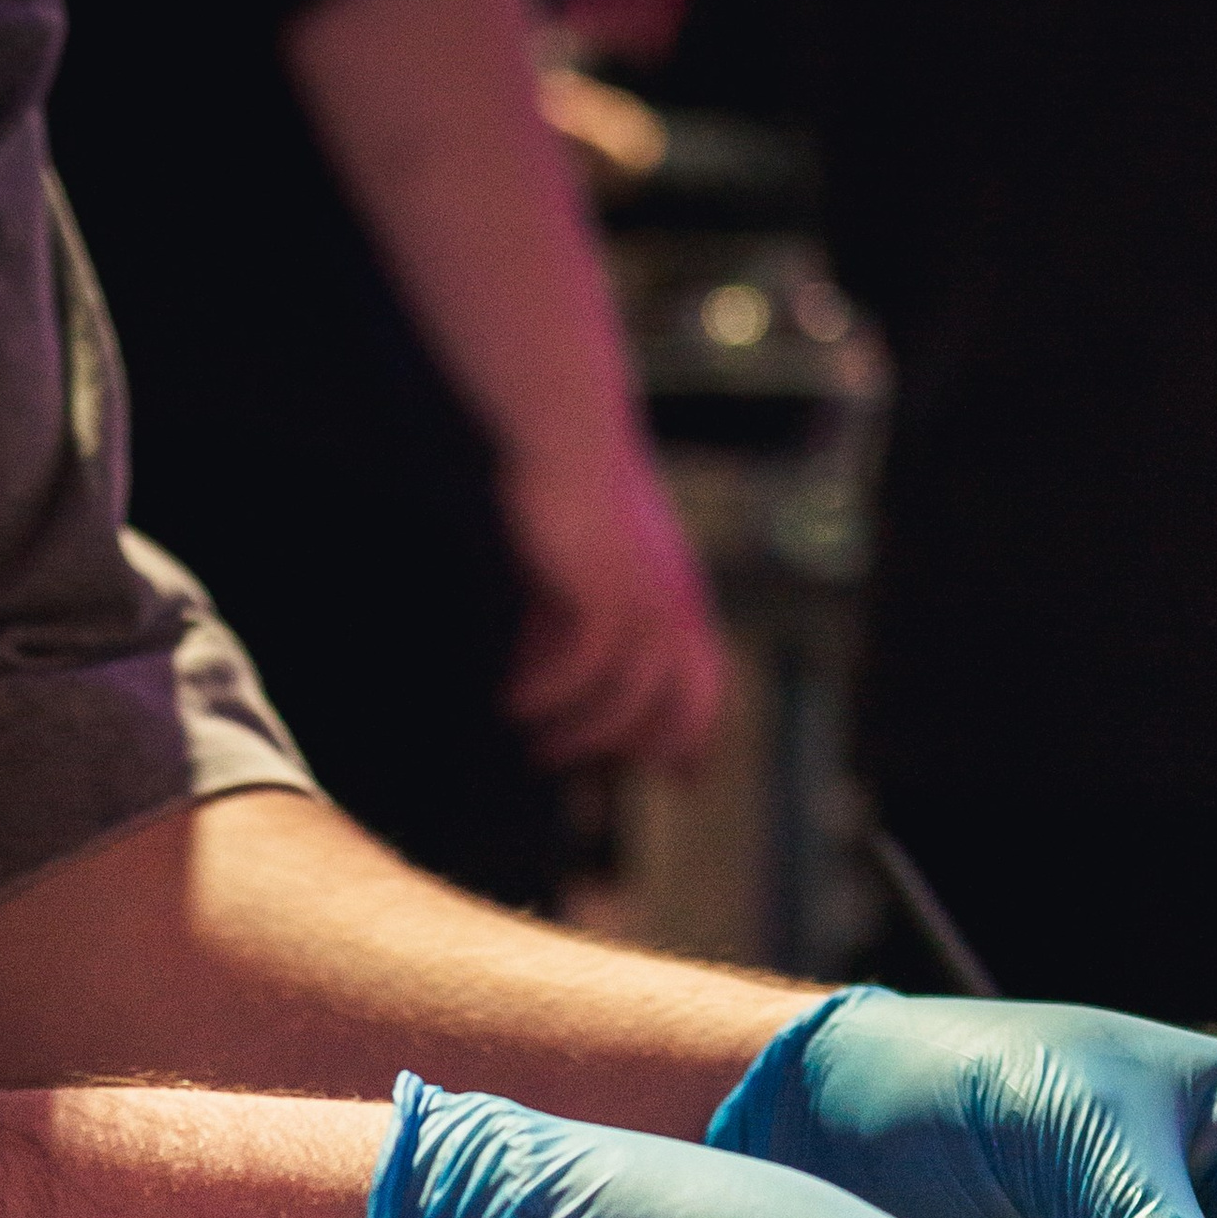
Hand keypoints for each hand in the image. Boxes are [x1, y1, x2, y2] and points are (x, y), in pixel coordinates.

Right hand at [498, 444, 726, 772]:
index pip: (704, 687)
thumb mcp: (585, 573)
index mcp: (681, 601)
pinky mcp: (604, 594)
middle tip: (559, 761)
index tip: (675, 779)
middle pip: (670, 709)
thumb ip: (579, 622)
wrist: (565, 438)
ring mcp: (643, 602)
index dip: (693, 737)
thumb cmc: (571, 497)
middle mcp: (674, 608)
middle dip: (622, 747)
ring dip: (572, 729)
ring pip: (620, 698)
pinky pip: (578, 669)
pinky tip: (511, 700)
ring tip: (528, 736)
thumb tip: (547, 675)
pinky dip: (544, 693)